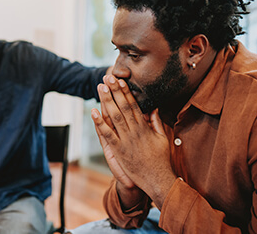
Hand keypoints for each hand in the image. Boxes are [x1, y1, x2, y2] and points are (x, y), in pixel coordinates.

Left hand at [91, 75, 175, 208]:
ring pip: (114, 117)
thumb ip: (156, 122)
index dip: (126, 92)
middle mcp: (134, 131)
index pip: (133, 105)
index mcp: (144, 127)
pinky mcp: (119, 150)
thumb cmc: (160, 160)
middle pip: (123, 106)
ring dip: (107, 101)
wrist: (157, 179)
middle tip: (108, 77)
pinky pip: (107, 134)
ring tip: (100, 87)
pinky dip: (100, 123)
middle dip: (114, 91)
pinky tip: (93, 112)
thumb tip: (153, 108)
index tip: (120, 80)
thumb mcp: (162, 138)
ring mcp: (126, 140)